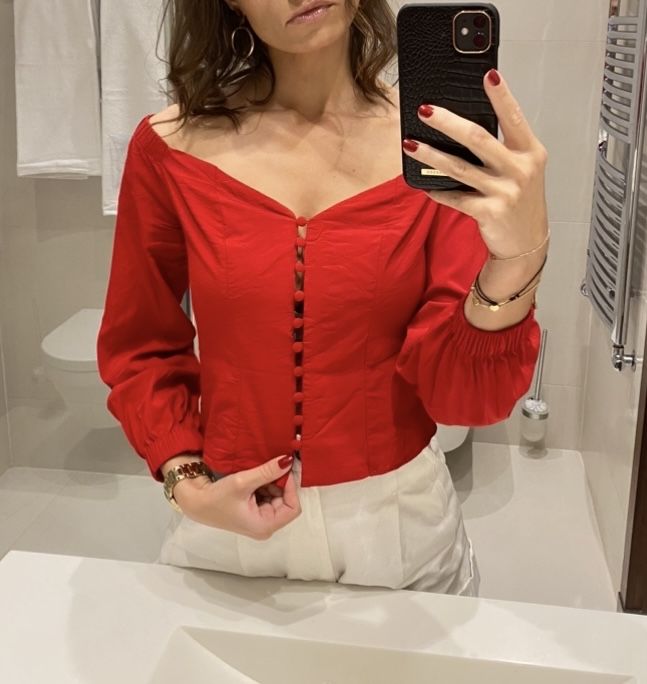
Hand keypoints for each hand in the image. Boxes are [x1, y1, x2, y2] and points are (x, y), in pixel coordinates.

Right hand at [172, 455, 300, 539]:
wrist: (195, 502)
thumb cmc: (216, 498)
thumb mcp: (243, 482)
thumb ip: (267, 471)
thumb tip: (287, 461)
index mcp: (265, 526)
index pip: (293, 507)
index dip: (291, 488)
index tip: (282, 471)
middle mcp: (265, 526)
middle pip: (286, 501)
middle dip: (279, 484)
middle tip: (268, 469)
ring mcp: (260, 519)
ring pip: (278, 497)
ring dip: (271, 483)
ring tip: (256, 474)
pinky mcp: (255, 512)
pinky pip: (268, 496)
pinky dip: (264, 484)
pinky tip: (253, 479)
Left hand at [401, 68, 548, 258]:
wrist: (527, 242)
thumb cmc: (520, 199)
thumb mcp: (522, 169)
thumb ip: (502, 148)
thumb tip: (463, 124)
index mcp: (530, 152)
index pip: (514, 117)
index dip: (502, 96)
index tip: (488, 74)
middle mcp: (520, 170)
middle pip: (478, 139)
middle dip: (448, 122)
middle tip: (425, 109)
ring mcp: (505, 192)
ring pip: (459, 168)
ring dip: (430, 155)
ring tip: (410, 143)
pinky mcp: (489, 213)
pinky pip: (455, 198)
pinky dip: (437, 190)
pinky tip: (422, 184)